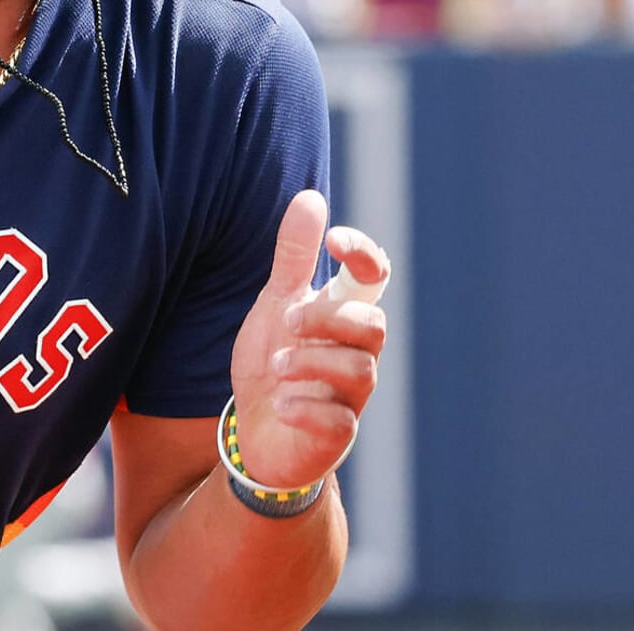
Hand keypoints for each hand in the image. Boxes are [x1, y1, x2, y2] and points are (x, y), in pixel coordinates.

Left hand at [227, 190, 390, 489]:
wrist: (259, 433)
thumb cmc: (277, 361)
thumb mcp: (276, 304)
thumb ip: (292, 257)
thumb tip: (310, 197)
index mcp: (342, 316)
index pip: (374, 279)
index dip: (364, 254)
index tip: (334, 240)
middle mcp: (356, 353)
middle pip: (372, 323)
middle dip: (330, 317)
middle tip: (288, 321)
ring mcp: (350, 396)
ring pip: (359, 370)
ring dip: (313, 362)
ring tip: (276, 366)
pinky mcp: (337, 436)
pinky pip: (339, 422)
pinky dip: (307, 409)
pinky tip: (280, 405)